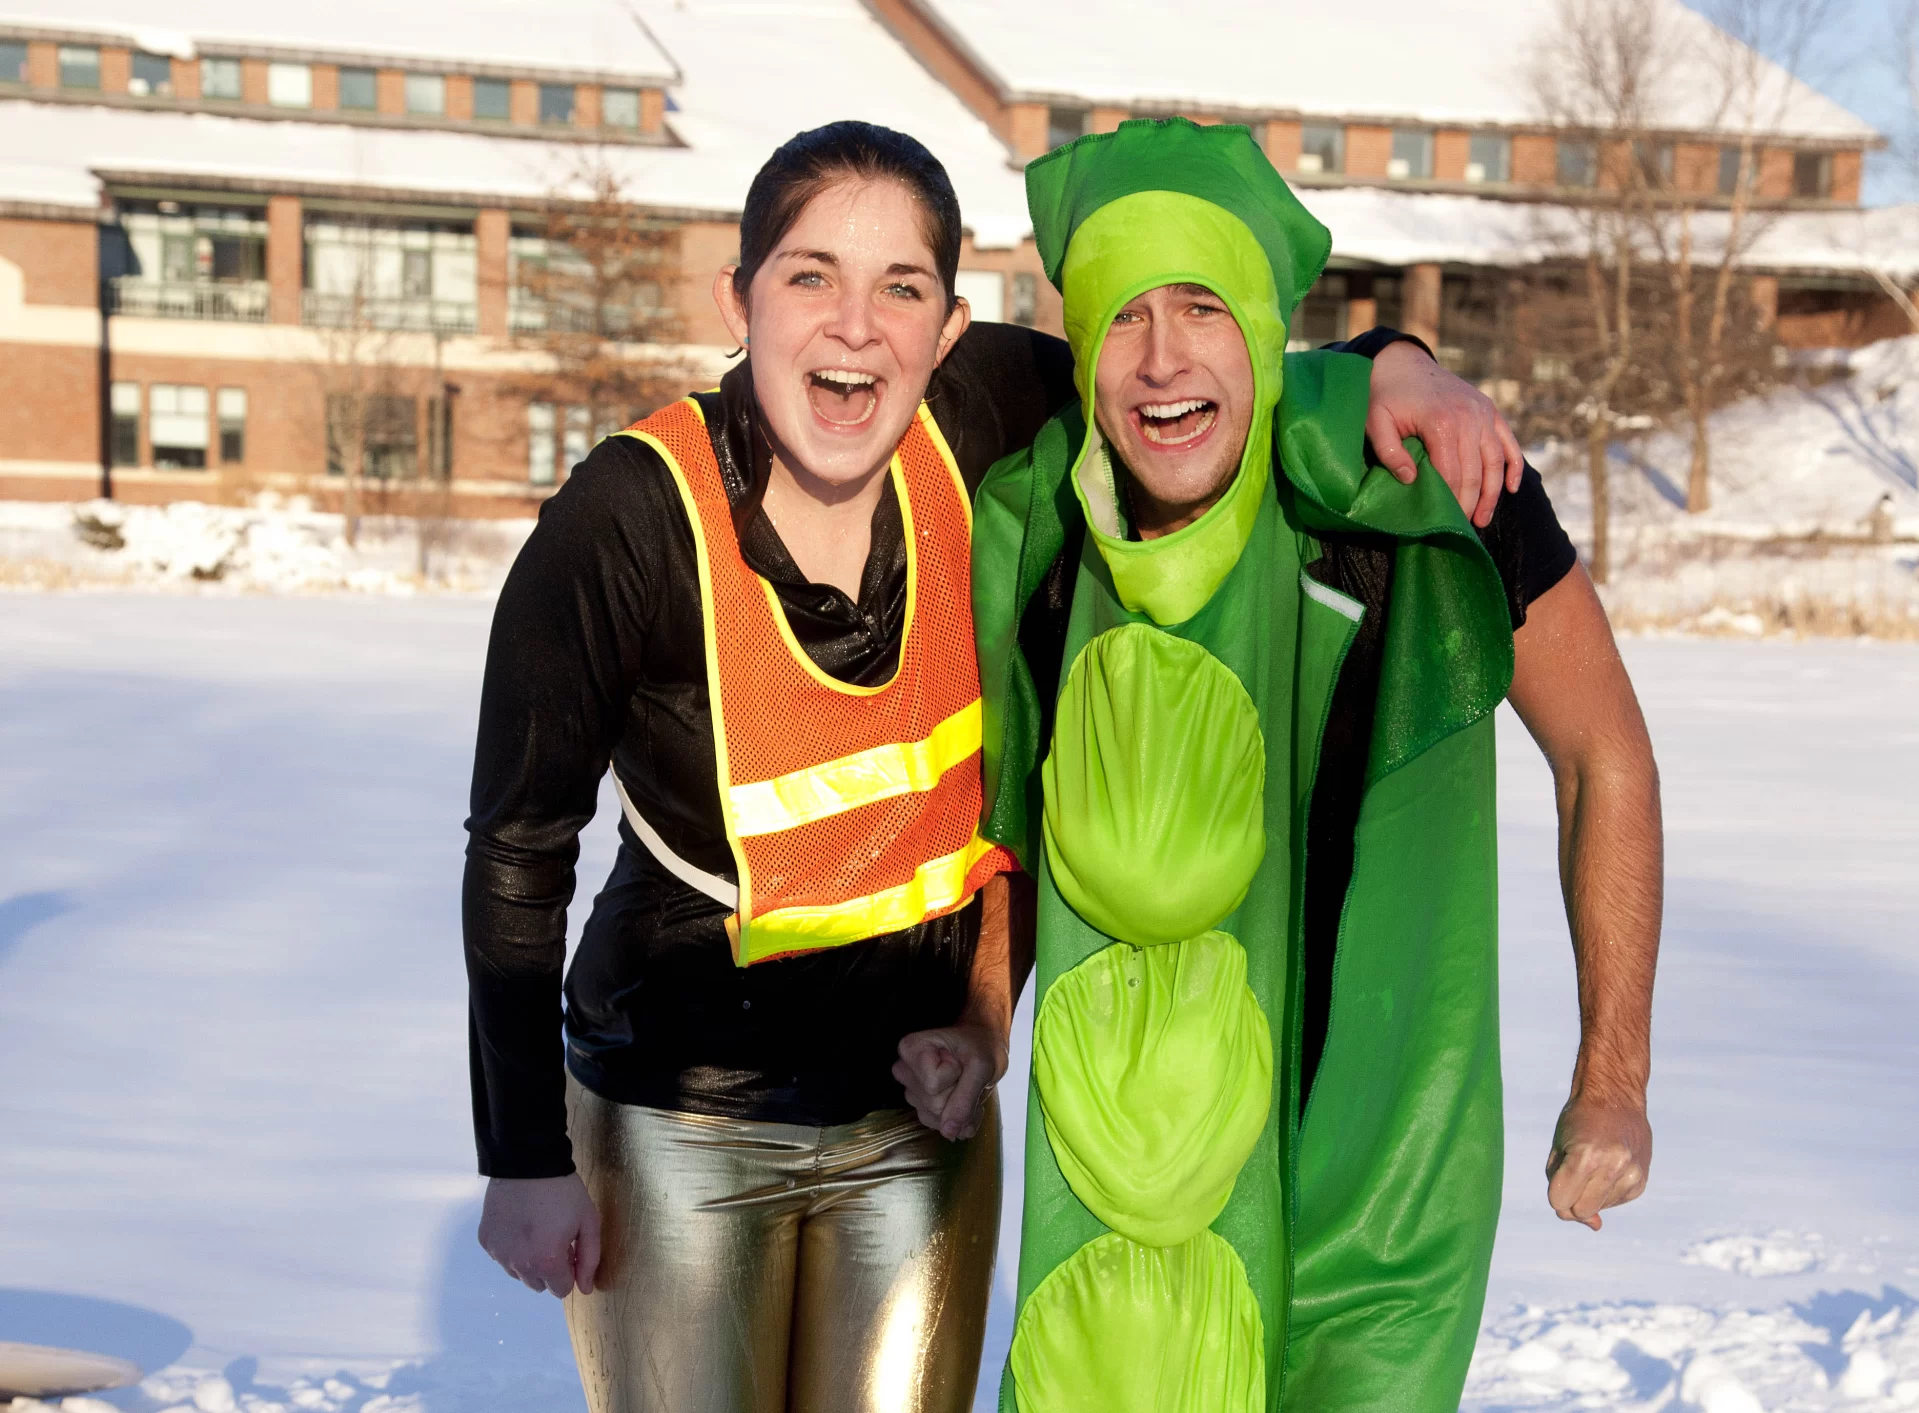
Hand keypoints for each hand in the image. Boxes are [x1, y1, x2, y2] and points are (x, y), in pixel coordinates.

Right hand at [478, 1172, 600, 1297]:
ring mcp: (498, 1253)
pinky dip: (511, 1247)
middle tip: (554, 1238)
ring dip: (529, 1261)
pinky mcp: (485, 1240)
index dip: (570, 1270)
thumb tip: (584, 1290)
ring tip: (536, 1230)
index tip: (570, 1249)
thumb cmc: (564, 1192)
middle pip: (538, 1284)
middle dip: (550, 1269)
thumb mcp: (588, 1221)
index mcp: (546, 1262)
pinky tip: (518, 1224)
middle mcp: (518, 1264)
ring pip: (518, 1273)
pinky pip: (502, 1256)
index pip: (561, 1289)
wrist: (527, 1162)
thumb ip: (589, 1259)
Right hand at [893, 1023, 1005, 1140]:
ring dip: (959, 1108)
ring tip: (966, 1085)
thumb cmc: (981, 1047)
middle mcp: (903, 1069)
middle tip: (966, 1074)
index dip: (955, 1077)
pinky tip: (964, 1099)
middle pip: (933, 1104)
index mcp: (911, 1048)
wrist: (983, 1045)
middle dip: (958, 1096)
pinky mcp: (919, 1104)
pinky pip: (936, 1123)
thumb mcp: (982, 1067)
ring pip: (934, 1117)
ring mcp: (910, 1088)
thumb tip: (948, 1132)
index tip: (960, 1060)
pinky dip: (956, 1118)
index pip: (933, 1085)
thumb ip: (965, 1100)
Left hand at [1366, 340, 1524, 527]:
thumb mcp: (1374, 422)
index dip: (1451, 502)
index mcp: (1441, 422)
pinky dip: (1513, 466)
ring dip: (1493, 494)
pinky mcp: (1489, 409)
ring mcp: (1483, 412)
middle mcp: (1469, 417)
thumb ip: (1389, 452)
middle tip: (1465, 531)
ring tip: (1484, 519)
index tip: (1446, 525)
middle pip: (1475, 472)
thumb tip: (1411, 480)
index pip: (1452, 474)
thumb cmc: (1383, 396)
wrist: (1401, 362)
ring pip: (1496, 461)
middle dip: (1471, 504)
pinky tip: (1512, 489)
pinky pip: (1508, 442)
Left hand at [1545, 1097, 1651, 1230]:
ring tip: (1594, 1164)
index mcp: (1585, 1157)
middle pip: (1580, 1212)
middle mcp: (1612, 1167)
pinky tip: (1608, 1168)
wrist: (1616, 1098)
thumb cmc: (1578, 1121)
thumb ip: (1562, 1187)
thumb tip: (1595, 1226)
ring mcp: (1630, 1175)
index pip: (1559, 1202)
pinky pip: (1614, 1202)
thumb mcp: (1559, 1148)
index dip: (1555, 1193)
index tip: (1559, 1177)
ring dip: (1589, 1194)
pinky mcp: (1640, 1182)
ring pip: (1597, 1209)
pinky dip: (1605, 1191)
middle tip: (1573, 1177)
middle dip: (1571, 1201)